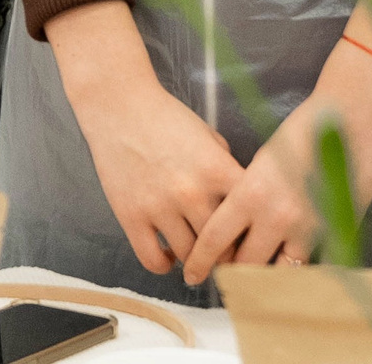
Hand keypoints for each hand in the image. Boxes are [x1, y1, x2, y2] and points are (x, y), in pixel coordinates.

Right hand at [47, 0, 245, 277]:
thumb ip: (226, 169)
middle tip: (225, 255)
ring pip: (190, 256)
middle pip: (222, 246)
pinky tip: (168, 253)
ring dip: (196, 259)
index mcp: (216, 169)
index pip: (248, 217)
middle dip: (227, 254)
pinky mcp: (131, 217)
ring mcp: (159, 207)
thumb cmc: (167, 118)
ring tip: (197, 253)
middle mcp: (191, 192)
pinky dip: (165, 264)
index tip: (250, 240)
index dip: (252, 233)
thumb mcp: (208, 136)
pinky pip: (153, 260)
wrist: (119, 107)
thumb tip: (242, 203)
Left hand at [181, 11, 371, 284]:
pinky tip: (291, 273)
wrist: (348, 120)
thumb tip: (234, 223)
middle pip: (244, 263)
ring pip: (276, 271)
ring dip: (265, 276)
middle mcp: (275, 216)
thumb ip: (248, 194)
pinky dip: (298, 271)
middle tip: (226, 277)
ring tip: (256, 278)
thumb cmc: (303, 132)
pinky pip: (309, 266)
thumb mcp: (264, 160)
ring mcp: (306, 228)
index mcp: (250, 193)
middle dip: (232, 272)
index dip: (201, 262)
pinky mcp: (332, 233)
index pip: (215, 240)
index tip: (193, 273)